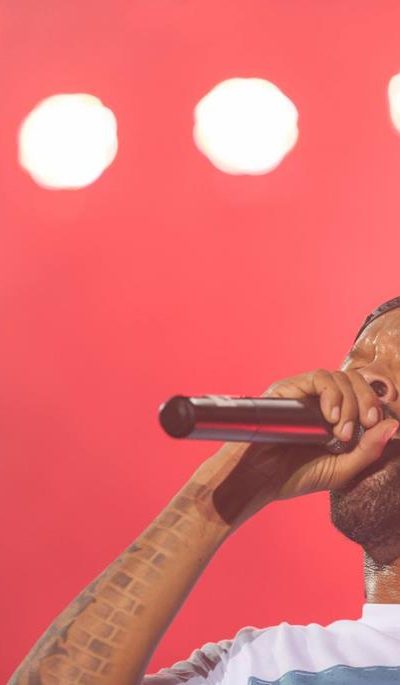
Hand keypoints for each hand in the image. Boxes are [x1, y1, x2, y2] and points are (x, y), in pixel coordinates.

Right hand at [197, 369, 398, 531]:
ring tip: (342, 431)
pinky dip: (331, 393)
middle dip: (366, 400)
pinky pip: (318, 377)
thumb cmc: (294, 476)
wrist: (258, 480)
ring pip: (339, 377)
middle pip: (355, 381)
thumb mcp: (341, 469)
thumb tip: (393, 425)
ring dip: (349, 401)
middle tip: (364, 425)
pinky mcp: (289, 388)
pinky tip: (331, 417)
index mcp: (336, 416)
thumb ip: (368, 451)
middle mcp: (321, 400)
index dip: (375, 404)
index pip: (363, 395)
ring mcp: (304, 392)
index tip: (376, 425)